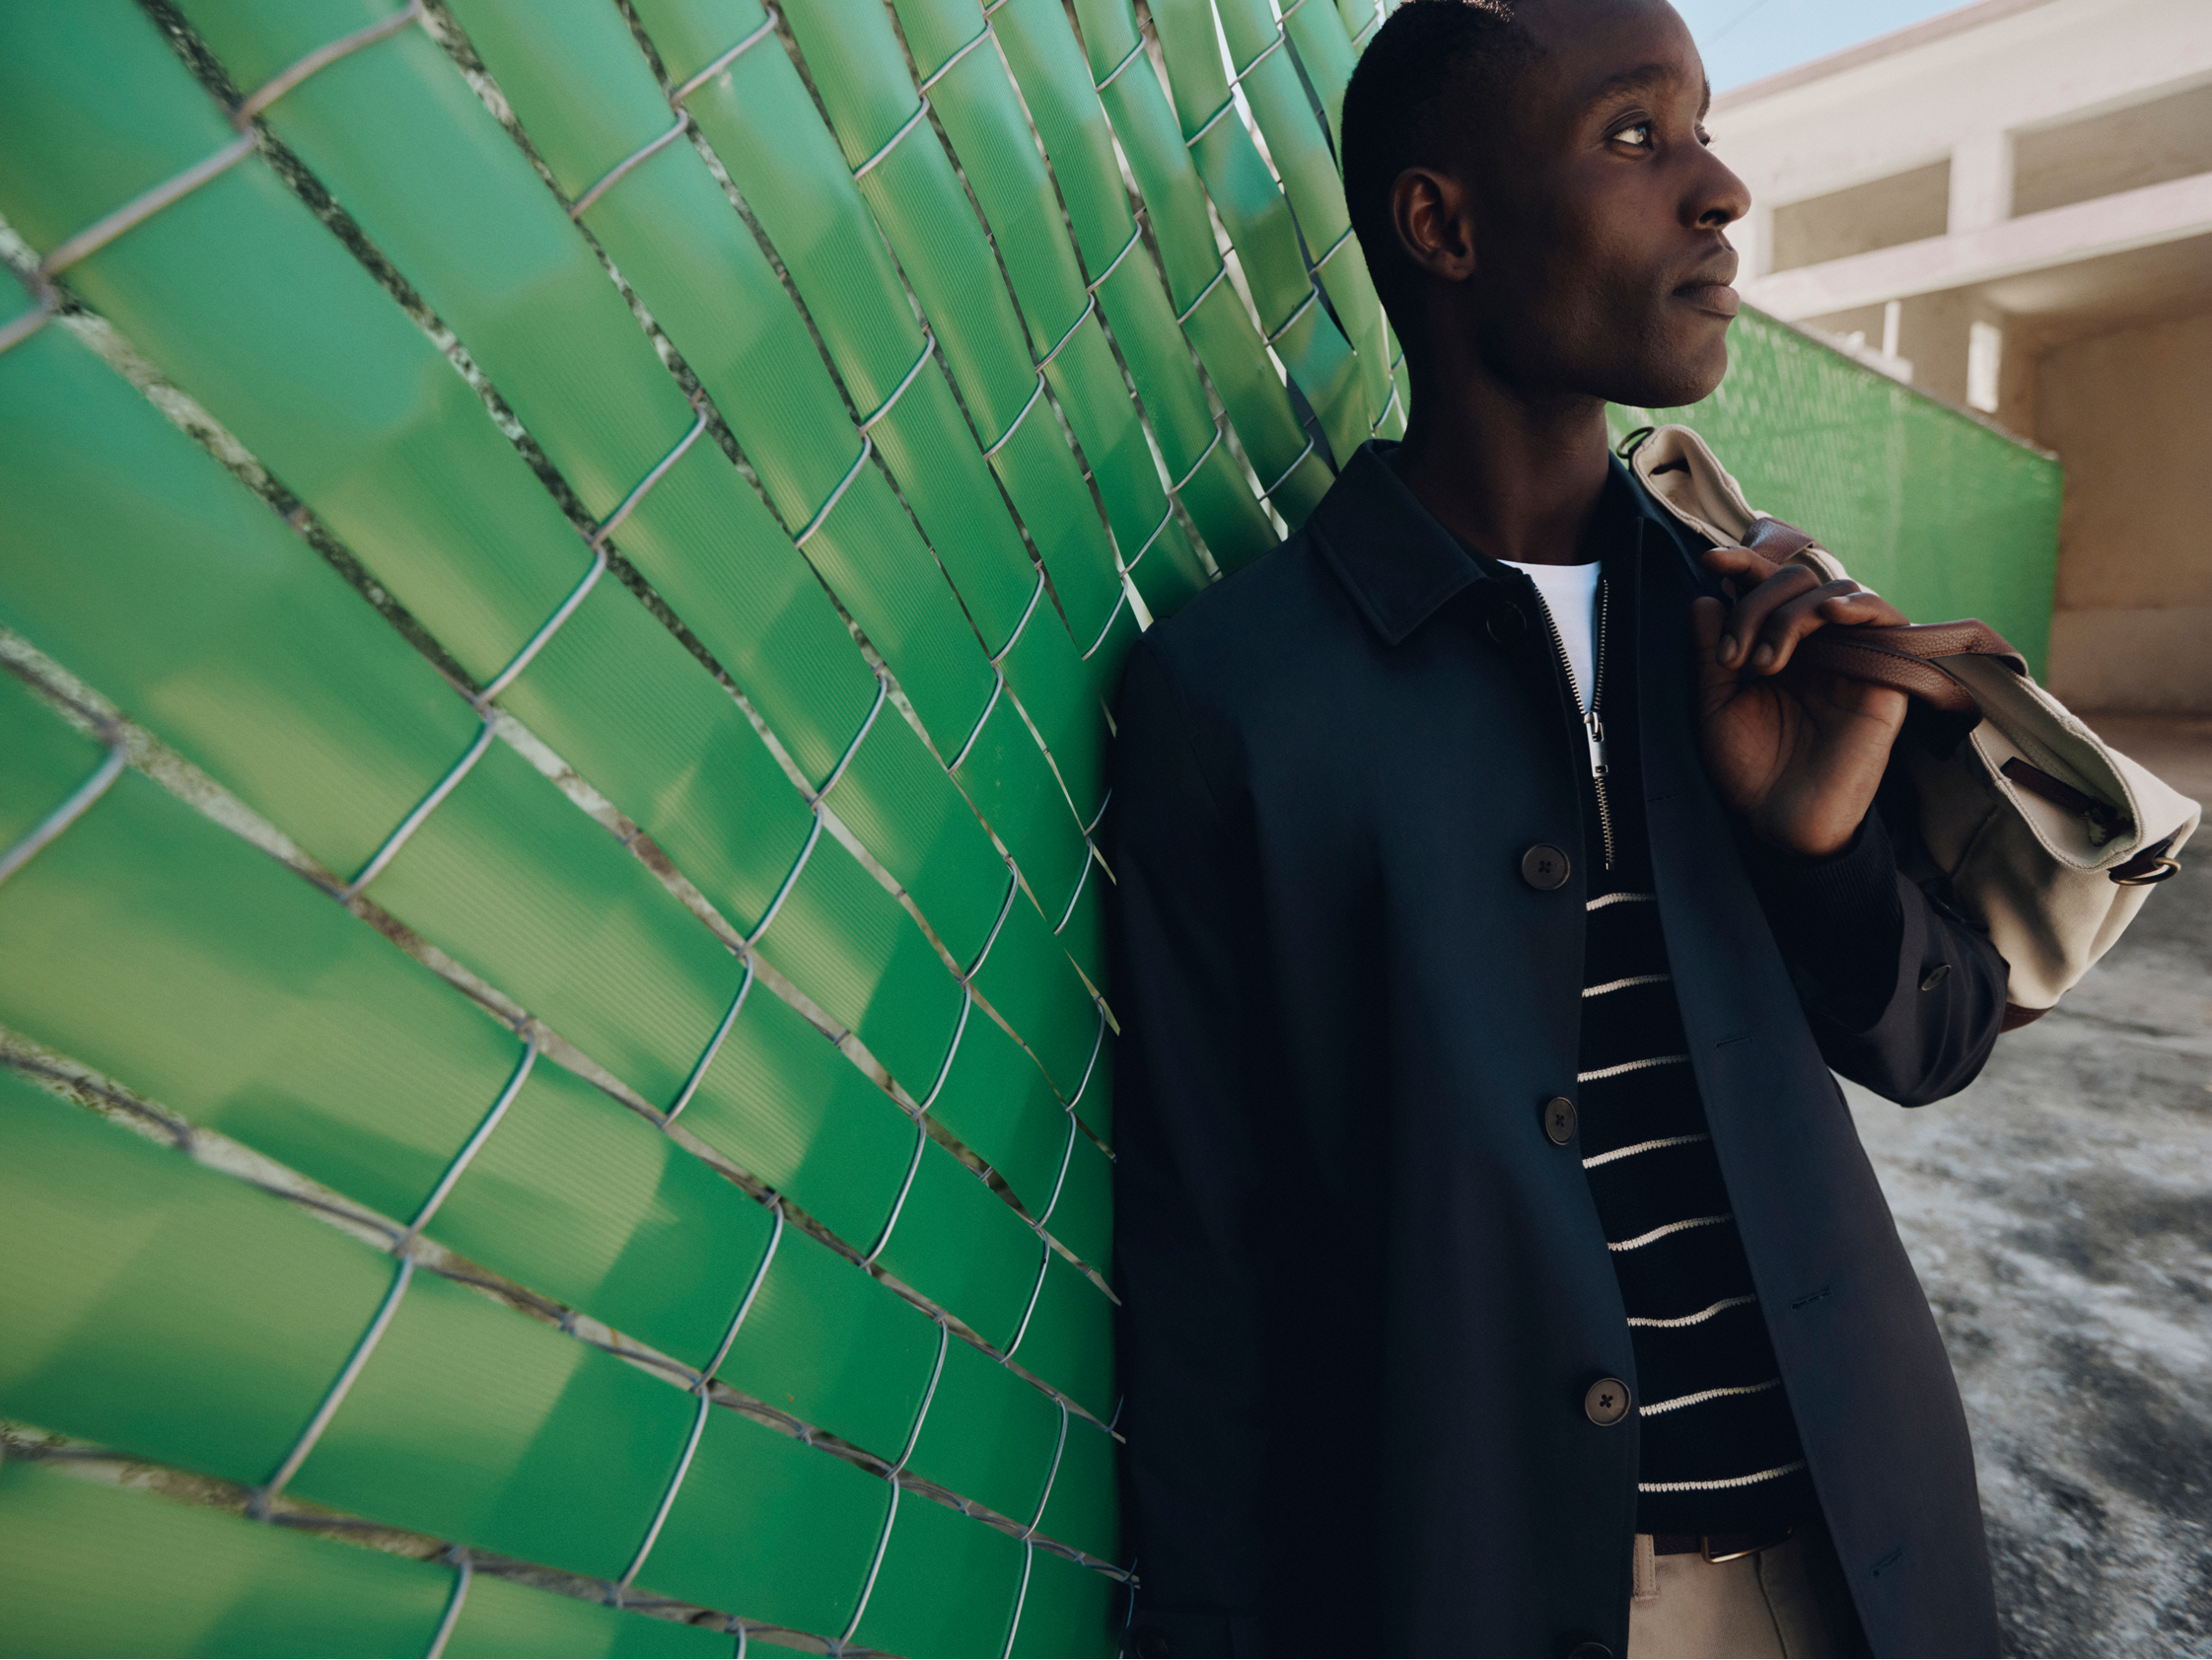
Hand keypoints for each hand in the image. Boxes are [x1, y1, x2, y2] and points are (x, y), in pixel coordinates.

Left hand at [1692, 546, 1909, 858]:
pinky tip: (1828, 613)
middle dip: (1755, 603)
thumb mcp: (1715, 705)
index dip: (1743, 563)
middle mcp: (1815, 644)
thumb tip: (1704, 597)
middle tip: (1732, 657)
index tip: (1711, 561)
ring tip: (1763, 663)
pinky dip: (1856, 603)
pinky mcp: (1885, 673)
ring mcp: (1851, 654)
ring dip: (1790, 613)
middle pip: (1795, 580)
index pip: (1766, 585)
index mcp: (1776, 645)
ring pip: (1834, 590)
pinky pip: (1884, 616)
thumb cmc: (1749, 770)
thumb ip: (1710, 653)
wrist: (1781, 821)